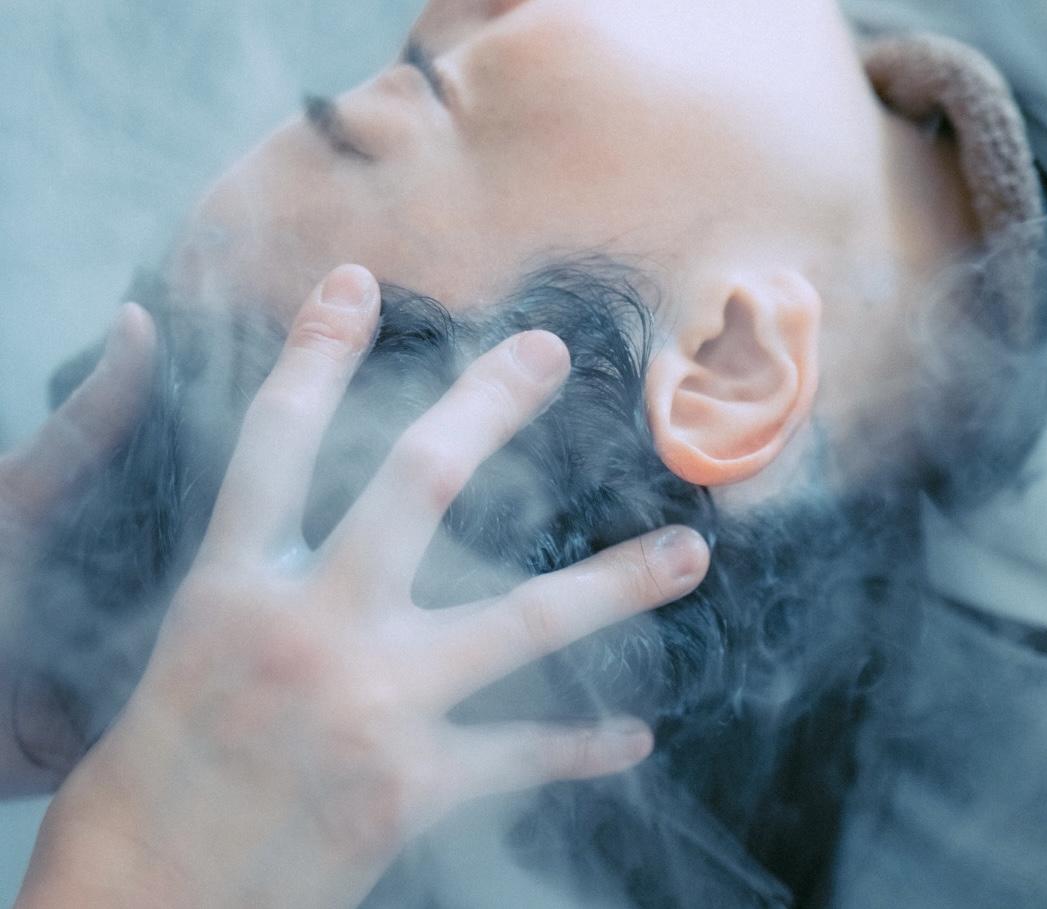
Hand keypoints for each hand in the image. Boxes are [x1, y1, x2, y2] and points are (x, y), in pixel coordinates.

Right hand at [18, 265, 708, 908]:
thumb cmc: (147, 783)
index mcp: (233, 589)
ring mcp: (373, 704)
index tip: (355, 282)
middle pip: (420, 482)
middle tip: (551, 353)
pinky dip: (580, 746)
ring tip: (692, 554)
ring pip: (524, 619)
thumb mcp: (178, 659)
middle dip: (490, 405)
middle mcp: (311, 629)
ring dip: (618, 583)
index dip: (314, 353)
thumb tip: (284, 530)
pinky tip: (635, 738)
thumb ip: (244, 584)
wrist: (144, 906)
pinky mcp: (412, 787)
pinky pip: (521, 753)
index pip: (274, 441)